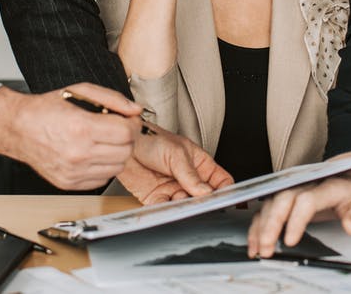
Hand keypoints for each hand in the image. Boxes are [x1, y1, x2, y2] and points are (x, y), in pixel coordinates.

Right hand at [0, 83, 142, 189]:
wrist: (17, 128)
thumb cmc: (46, 109)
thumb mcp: (80, 91)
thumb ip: (112, 98)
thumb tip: (135, 109)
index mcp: (81, 128)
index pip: (127, 133)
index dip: (133, 124)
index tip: (129, 120)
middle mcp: (78, 153)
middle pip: (126, 151)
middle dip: (127, 138)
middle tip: (118, 129)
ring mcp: (73, 171)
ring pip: (117, 168)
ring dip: (117, 153)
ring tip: (105, 141)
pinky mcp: (69, 183)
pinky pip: (102, 179)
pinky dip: (104, 167)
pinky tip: (94, 153)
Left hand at [118, 124, 233, 203]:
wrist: (125, 143)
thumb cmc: (151, 139)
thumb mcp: (176, 153)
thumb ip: (190, 175)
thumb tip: (205, 192)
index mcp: (199, 164)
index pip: (220, 180)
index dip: (225, 190)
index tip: (223, 199)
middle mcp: (188, 179)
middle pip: (203, 197)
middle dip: (202, 203)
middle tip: (200, 204)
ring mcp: (173, 188)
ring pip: (185, 205)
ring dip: (183, 207)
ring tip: (179, 201)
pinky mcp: (156, 197)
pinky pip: (164, 208)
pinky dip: (165, 210)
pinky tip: (165, 205)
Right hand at [247, 152, 350, 257]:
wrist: (348, 175)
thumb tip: (350, 226)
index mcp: (328, 185)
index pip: (307, 200)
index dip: (296, 220)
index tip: (290, 241)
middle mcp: (305, 183)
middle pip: (283, 199)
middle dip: (271, 224)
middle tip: (267, 247)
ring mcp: (292, 188)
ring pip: (270, 203)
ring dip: (261, 226)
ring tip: (259, 249)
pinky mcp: (284, 195)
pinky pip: (266, 208)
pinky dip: (257, 225)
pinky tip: (255, 242)